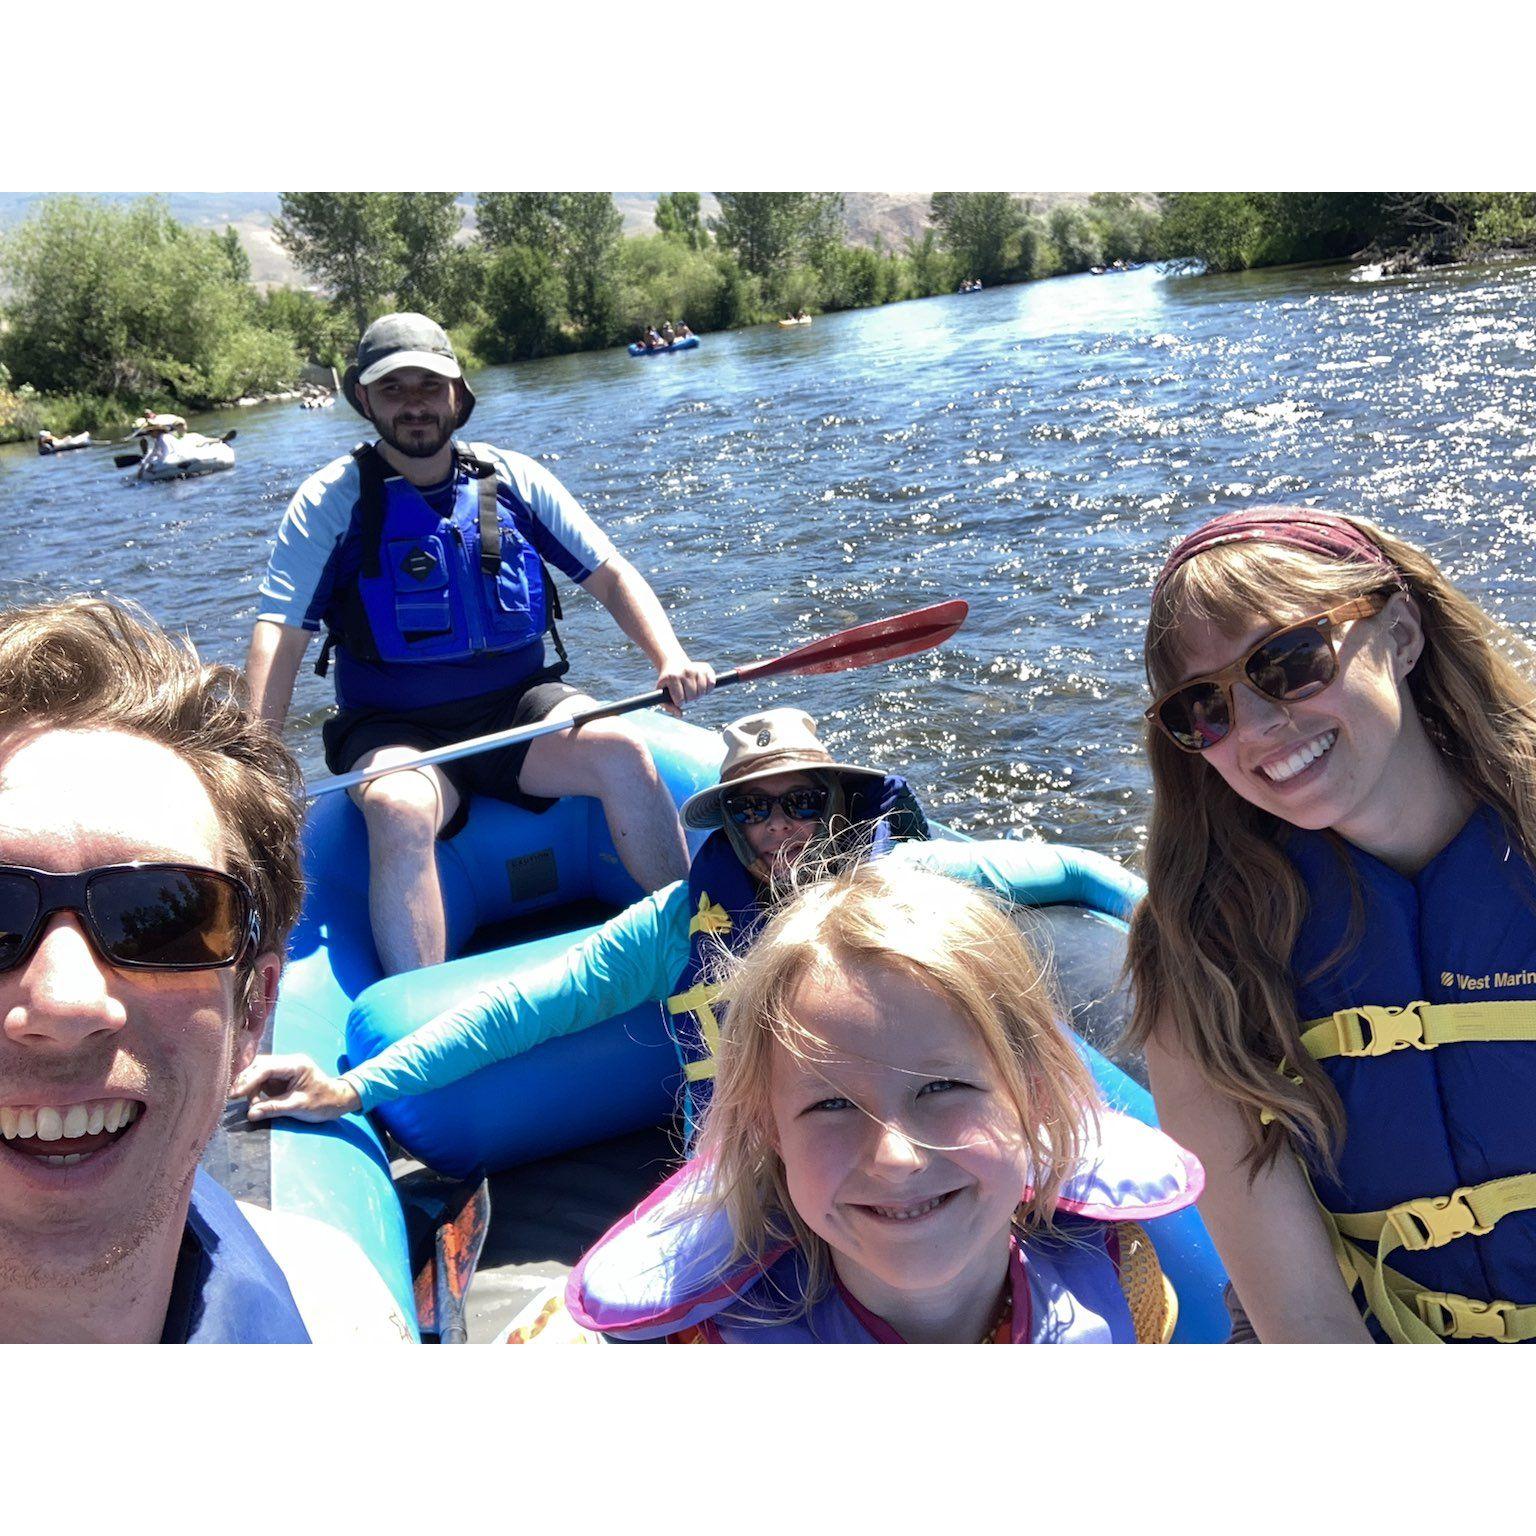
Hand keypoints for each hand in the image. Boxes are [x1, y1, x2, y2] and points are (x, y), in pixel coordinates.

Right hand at [230, 1053, 361, 1122]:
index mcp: (296, 1065)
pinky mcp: (281, 1077)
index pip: (266, 1068)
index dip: (248, 1080)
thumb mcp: (297, 1107)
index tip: (235, 1095)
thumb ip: (273, 1109)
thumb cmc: (322, 1103)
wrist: (337, 1101)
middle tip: (233, 1098)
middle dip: (245, 1081)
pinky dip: (254, 1090)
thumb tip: (250, 1114)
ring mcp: (284, 1069)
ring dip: (249, 1086)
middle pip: (259, 1066)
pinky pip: (262, 1080)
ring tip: (246, 1103)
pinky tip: (251, 1101)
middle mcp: (289, 1062)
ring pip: (258, 1071)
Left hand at [656, 655, 716, 713]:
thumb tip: (680, 714)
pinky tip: (702, 687)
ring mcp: (696, 669)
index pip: (680, 700)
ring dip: (698, 694)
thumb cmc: (668, 682)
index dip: (679, 702)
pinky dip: (708, 689)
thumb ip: (668, 707)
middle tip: (685, 693)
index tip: (677, 697)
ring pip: (702, 691)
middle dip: (689, 698)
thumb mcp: (662, 693)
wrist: (674, 664)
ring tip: (693, 690)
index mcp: (672, 677)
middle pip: (692, 696)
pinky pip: (712, 683)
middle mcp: (685, 671)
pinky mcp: (706, 668)